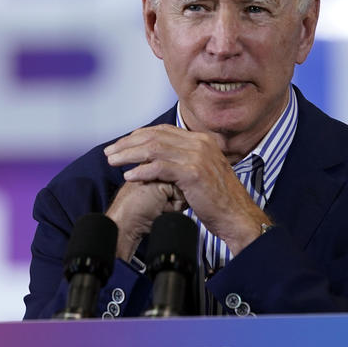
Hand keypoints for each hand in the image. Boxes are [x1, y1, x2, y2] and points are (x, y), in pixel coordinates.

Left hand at [104, 124, 269, 255]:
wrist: (237, 216)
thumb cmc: (219, 199)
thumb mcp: (203, 171)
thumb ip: (185, 160)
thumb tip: (162, 158)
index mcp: (201, 140)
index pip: (163, 130)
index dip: (138, 136)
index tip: (121, 144)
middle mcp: (200, 144)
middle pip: (155, 136)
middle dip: (128, 143)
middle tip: (110, 152)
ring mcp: (197, 157)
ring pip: (154, 149)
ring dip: (129, 155)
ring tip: (113, 161)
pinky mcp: (193, 174)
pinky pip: (160, 168)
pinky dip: (142, 171)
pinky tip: (129, 176)